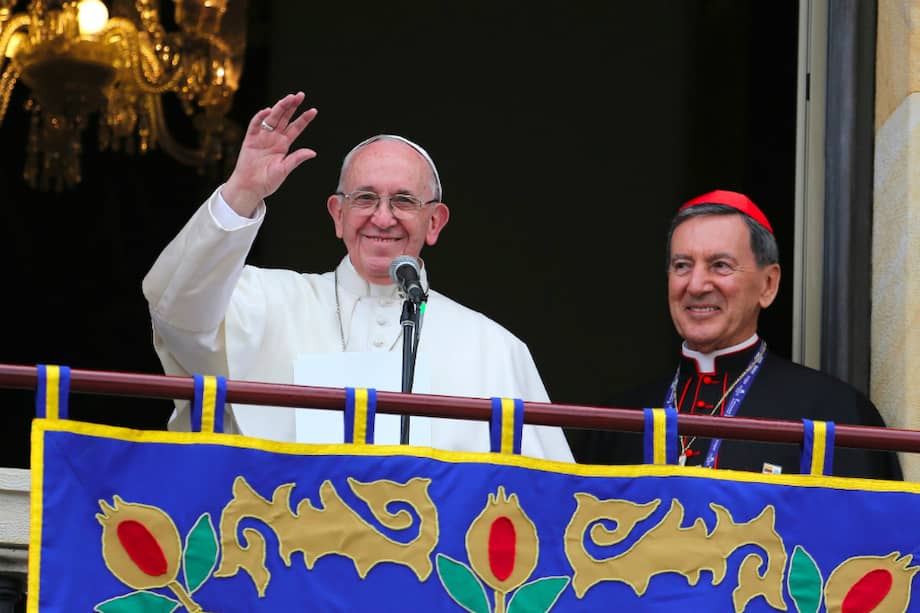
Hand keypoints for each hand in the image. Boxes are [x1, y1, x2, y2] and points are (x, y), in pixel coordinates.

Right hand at [221, 92, 317, 216]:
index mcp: (283, 145)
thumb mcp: (285, 170)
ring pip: (272, 118)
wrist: (250, 188)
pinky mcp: (250, 139)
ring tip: (288, 98)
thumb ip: (296, 159)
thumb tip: (313, 152)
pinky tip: (268, 111)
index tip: (314, 110)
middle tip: (300, 95)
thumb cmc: (267, 181)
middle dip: (292, 106)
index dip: (304, 119)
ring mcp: (262, 137)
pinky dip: (260, 117)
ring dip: (279, 108)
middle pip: (284, 119)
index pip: (296, 128)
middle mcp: (274, 138)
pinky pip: (255, 125)